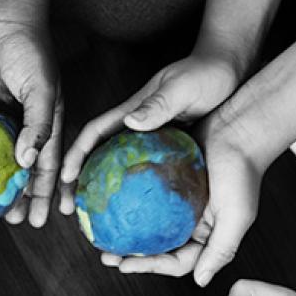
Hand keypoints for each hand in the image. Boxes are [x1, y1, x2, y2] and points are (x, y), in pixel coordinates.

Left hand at [0, 4, 61, 227]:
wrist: (1, 19)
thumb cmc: (30, 52)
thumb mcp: (41, 90)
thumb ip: (38, 126)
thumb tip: (28, 163)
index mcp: (47, 126)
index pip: (49, 168)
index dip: (47, 194)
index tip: (42, 219)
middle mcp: (26, 129)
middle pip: (25, 173)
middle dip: (22, 198)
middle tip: (15, 222)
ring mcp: (3, 122)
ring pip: (1, 164)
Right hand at [59, 51, 238, 217]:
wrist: (230, 71)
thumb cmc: (207, 73)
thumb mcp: (183, 87)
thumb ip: (159, 104)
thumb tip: (130, 121)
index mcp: (131, 113)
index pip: (94, 134)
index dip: (75, 154)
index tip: (65, 177)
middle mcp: (134, 130)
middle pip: (96, 158)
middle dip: (76, 183)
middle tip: (67, 210)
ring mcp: (148, 143)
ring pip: (115, 172)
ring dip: (100, 195)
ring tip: (94, 224)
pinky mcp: (164, 154)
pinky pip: (142, 177)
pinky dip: (132, 197)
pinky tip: (135, 218)